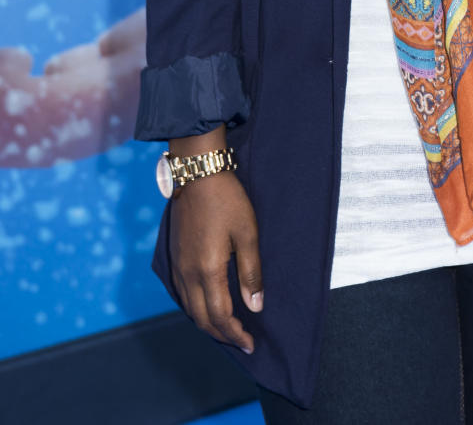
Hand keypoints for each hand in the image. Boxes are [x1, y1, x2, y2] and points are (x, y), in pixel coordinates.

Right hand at [168, 168, 263, 353]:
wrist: (197, 172)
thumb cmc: (227, 199)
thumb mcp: (247, 233)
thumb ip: (251, 273)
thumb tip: (255, 307)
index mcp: (207, 271)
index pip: (220, 316)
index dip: (235, 334)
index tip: (250, 344)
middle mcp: (188, 274)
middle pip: (201, 318)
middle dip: (221, 334)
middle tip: (241, 341)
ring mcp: (178, 266)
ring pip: (189, 308)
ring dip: (207, 323)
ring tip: (227, 328)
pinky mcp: (175, 256)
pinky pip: (182, 294)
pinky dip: (195, 308)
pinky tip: (207, 305)